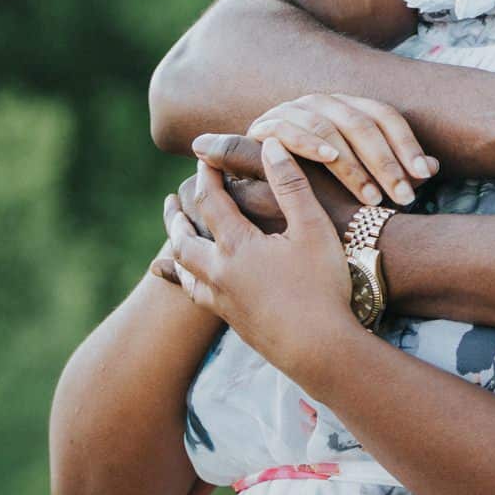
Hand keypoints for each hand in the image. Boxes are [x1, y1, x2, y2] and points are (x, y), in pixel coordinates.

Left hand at [160, 142, 354, 368]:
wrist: (320, 350)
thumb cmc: (322, 285)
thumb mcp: (313, 228)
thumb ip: (291, 184)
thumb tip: (271, 144)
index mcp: (236, 246)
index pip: (210, 201)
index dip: (206, 177)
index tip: (204, 160)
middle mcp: (219, 272)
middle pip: (184, 238)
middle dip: (177, 216)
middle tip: (172, 199)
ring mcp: (223, 300)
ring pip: (186, 269)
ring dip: (176, 248)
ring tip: (174, 238)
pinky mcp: (232, 321)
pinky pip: (197, 296)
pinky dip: (187, 281)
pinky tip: (194, 283)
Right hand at [244, 94, 437, 208]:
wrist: (260, 178)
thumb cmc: (318, 181)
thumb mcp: (361, 176)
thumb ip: (394, 171)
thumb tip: (433, 169)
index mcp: (350, 107)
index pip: (385, 117)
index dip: (407, 144)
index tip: (425, 176)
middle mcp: (325, 103)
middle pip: (362, 124)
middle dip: (385, 162)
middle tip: (402, 197)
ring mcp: (294, 110)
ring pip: (330, 129)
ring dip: (353, 164)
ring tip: (372, 196)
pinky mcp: (267, 125)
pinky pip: (290, 129)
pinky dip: (310, 142)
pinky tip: (329, 159)